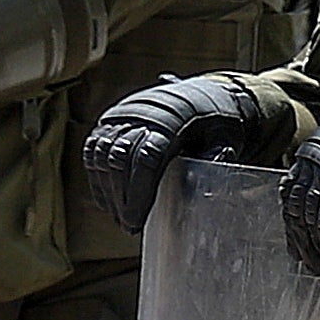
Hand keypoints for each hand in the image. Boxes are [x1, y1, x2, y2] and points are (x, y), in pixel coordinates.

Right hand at [81, 74, 282, 234]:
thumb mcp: (225, 137)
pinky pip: (94, 151)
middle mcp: (142, 113)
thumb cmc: (214, 121)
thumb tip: (206, 183)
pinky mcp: (111, 120)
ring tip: (119, 216)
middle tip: (129, 225)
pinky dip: (97, 177)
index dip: (138, 194)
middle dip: (121, 198)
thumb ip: (216, 157)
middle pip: (119, 160)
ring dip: (107, 191)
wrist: (200, 94)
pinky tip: (107, 200)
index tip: (137, 221)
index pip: (146, 159)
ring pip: (102, 156)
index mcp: (171, 119)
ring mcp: (123, 114)